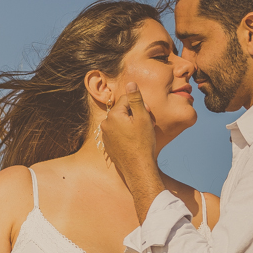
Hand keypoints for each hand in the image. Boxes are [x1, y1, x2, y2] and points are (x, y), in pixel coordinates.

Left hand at [99, 82, 165, 222]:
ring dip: (132, 124)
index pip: (127, 99)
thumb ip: (136, 99)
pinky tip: (135, 142)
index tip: (147, 115)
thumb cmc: (142, 143)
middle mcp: (105, 124)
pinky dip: (127, 134)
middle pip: (123, 110)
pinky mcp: (108, 145)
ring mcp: (105, 135)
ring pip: (121, 122)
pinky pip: (118, 133)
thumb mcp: (143, 118)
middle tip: (146, 125)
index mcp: (113, 115)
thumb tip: (130, 83)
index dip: (140, 105)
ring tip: (141, 134)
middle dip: (135, 114)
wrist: (137, 168)